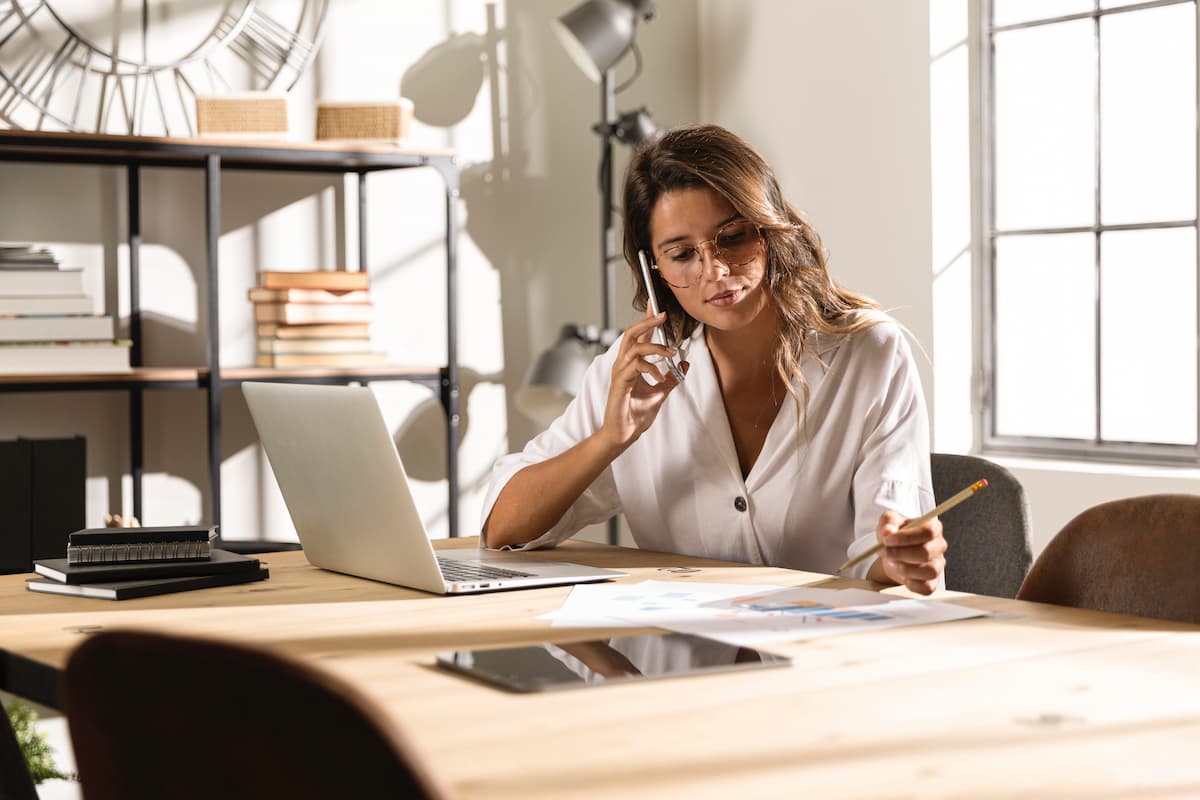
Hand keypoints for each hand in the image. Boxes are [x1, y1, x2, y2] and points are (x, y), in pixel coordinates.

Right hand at [599, 311, 686, 452]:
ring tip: (671, 353)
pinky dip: (650, 368)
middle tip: (663, 315)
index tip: (655, 305)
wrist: (624, 433)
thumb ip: (672, 377)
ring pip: (634, 347)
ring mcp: (620, 373)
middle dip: (647, 322)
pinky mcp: (620, 384)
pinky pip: (635, 367)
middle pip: (631, 334)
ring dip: (655, 347)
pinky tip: (660, 377)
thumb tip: (685, 362)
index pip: (638, 336)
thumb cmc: (636, 414)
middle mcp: (623, 365)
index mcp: (631, 364)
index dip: (647, 319)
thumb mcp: (661, 392)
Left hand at [873, 510, 945, 594]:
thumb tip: (888, 532)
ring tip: (893, 563)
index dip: (907, 537)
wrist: (893, 553)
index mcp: (932, 527)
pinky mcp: (933, 581)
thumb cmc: (894, 536)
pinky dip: (911, 584)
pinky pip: (927, 587)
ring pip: (929, 571)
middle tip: (885, 553)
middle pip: (926, 553)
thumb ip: (888, 524)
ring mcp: (938, 565)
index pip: (928, 532)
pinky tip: (901, 575)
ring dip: (905, 569)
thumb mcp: (888, 522)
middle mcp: (939, 545)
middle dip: (900, 554)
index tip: (887, 540)